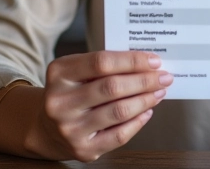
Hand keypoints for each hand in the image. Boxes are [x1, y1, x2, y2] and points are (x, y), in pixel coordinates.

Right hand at [31, 50, 172, 160]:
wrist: (46, 126)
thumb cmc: (71, 90)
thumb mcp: (76, 70)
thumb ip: (104, 65)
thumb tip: (145, 63)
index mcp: (59, 73)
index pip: (101, 62)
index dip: (131, 60)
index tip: (154, 60)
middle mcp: (61, 101)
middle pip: (112, 87)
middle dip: (144, 81)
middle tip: (163, 77)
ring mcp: (70, 128)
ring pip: (118, 111)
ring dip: (145, 100)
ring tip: (158, 92)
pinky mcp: (82, 149)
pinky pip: (118, 136)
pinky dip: (137, 122)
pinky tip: (147, 111)